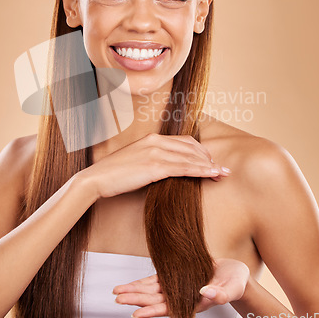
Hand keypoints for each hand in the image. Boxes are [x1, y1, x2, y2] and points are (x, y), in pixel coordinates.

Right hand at [79, 133, 231, 198]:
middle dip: (209, 159)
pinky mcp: (154, 166)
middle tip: (222, 170)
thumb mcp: (135, 161)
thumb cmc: (113, 174)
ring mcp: (155, 152)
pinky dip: (201, 171)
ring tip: (222, 174)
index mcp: (151, 138)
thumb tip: (167, 169)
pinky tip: (211, 175)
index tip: (211, 162)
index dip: (201, 151)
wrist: (96, 179)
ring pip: (190, 157)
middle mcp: (155, 142)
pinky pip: (184, 167)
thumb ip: (151, 160)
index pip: (184, 141)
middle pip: (191, 148)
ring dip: (209, 166)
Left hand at [112, 258, 249, 317]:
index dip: (152, 311)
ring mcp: (178, 287)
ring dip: (136, 290)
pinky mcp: (177, 276)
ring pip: (153, 290)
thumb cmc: (235, 282)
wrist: (234, 273)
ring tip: (118, 291)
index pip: (169, 308)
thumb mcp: (232, 287)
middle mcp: (183, 296)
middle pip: (155, 300)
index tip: (136, 313)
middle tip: (117, 297)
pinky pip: (158, 280)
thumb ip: (221, 293)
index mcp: (193, 302)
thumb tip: (206, 293)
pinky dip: (145, 282)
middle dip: (136, 299)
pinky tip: (134, 283)